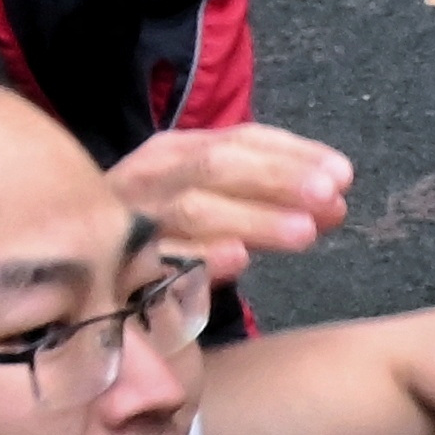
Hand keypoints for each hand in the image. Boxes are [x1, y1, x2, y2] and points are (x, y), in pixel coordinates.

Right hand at [103, 119, 357, 284]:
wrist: (91, 293)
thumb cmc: (167, 245)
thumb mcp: (217, 208)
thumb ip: (270, 200)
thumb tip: (336, 202)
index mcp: (174, 155)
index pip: (237, 141)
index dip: (292, 154)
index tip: (343, 174)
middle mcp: (148, 178)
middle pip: (214, 167)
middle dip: (277, 179)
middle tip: (331, 198)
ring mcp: (128, 222)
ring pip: (192, 210)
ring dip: (253, 218)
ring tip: (305, 232)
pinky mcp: (117, 272)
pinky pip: (160, 262)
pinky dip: (200, 257)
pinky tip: (238, 260)